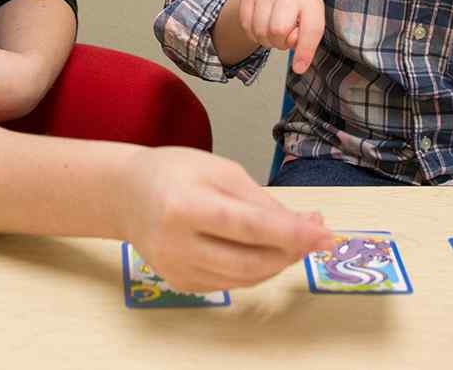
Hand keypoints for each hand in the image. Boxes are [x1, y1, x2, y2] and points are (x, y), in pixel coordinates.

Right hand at [120, 146, 333, 292]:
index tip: (325, 235)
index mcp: (184, 206)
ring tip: (295, 237)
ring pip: (245, 278)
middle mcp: (177, 244)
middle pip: (250, 260)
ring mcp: (177, 269)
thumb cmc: (175, 172)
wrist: (127, 195)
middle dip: (291, 250)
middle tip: (317, 234)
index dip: (291, 233)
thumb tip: (305, 225)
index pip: (248, 227)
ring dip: (278, 261)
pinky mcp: (180, 284)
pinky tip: (263, 248)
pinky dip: (255, 269)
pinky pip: (231, 283)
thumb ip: (260, 200)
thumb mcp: (220, 169)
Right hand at [232, 0, 326, 73]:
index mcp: (311, 3)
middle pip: (278, 31)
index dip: (304, 51)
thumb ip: (305, 41)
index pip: (310, 29)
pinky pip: (246, 25)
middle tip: (283, 38)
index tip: (298, 68)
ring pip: (260, 30)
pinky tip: (261, 26)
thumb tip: (292, 43)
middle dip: (279, 42)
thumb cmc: (296, 17)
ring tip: (273, 32)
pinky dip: (253, 34)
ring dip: (265, 40)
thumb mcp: (308, 29)